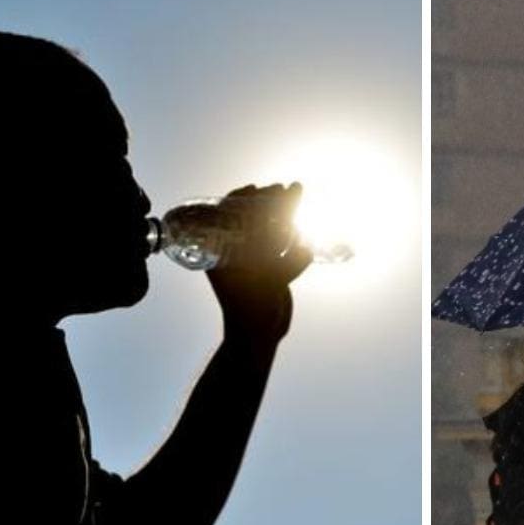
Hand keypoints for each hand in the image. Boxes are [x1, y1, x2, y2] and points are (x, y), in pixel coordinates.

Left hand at [206, 183, 312, 341]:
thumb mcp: (270, 273)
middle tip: (285, 189)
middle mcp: (233, 253)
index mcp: (219, 251)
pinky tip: (303, 228)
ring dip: (283, 215)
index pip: (227, 215)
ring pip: (267, 230)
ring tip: (297, 196)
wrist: (259, 336)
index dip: (242, 198)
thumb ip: (289, 249)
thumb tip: (304, 229)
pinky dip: (291, 235)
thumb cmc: (254, 305)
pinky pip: (279, 246)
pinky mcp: (269, 270)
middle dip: (270, 203)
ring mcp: (252, 261)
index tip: (258, 188)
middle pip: (251, 218)